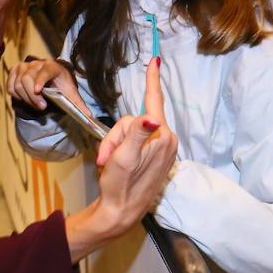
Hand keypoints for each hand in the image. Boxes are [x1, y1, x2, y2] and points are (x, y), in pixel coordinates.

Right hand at [7, 58, 90, 114]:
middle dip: (32, 96)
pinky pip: (10, 85)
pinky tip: (24, 98)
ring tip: (35, 104)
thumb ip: (78, 104)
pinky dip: (15, 94)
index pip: (45, 71)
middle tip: (41, 107)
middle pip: (27, 79)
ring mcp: (24, 66)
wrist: (52, 76)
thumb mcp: (71, 93)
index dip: (40, 80)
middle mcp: (37, 64)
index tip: (38, 91)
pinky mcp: (15, 70)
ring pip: (18, 83)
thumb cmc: (61, 85)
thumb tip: (89, 117)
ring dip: (25, 98)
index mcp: (52, 66)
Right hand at [65, 57, 177, 260]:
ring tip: (108, 164)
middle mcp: (166, 140)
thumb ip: (136, 133)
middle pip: (134, 120)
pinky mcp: (156, 157)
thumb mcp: (124, 157)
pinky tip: (116, 164)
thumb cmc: (119, 185)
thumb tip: (152, 118)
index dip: (152, 79)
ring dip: (115, 145)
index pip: (154, 101)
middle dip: (115, 135)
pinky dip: (121, 149)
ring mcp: (162, 149)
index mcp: (162, 136)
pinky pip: (136, 141)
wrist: (120, 212)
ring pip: (132, 131)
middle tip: (105, 157)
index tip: (155, 59)